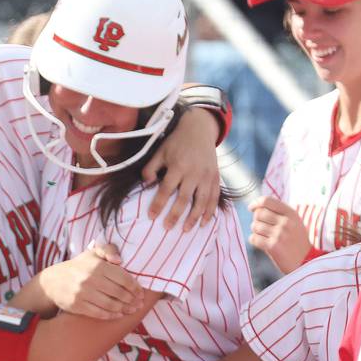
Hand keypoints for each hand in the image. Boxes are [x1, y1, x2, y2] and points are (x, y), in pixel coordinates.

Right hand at [37, 243, 143, 319]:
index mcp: (96, 265)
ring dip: (124, 309)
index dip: (135, 287)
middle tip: (139, 303)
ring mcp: (83, 293)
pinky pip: (99, 313)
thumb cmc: (78, 267)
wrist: (53, 281)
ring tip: (132, 310)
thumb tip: (119, 260)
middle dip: (132, 300)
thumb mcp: (92, 253)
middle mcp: (90, 279)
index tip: (140, 292)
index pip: (123, 278)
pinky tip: (118, 314)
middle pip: (119, 293)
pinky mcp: (78, 306)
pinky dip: (112, 315)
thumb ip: (108, 250)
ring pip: (111, 304)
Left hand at [142, 106, 219, 231]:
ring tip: (186, 230)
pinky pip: (214, 198)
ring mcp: (207, 176)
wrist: (199, 130)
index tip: (151, 217)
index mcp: (178, 166)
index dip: (158, 204)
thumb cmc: (176, 143)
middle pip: (184, 199)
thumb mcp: (160, 152)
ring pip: (201, 201)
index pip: (166, 189)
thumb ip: (151, 168)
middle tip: (167, 228)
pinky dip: (210, 211)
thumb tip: (145, 184)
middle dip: (175, 215)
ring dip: (194, 217)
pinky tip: (204, 222)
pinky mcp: (215, 177)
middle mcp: (194, 172)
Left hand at [248, 196, 311, 273]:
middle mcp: (286, 222)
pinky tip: (262, 244)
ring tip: (265, 237)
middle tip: (262, 228)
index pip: (267, 201)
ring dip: (256, 231)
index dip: (256, 203)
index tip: (251, 208)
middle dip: (256, 220)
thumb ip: (279, 213)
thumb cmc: (297, 241)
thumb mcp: (294, 222)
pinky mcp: (273, 246)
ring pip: (255, 226)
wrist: (306, 262)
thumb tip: (256, 206)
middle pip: (258, 213)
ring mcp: (279, 234)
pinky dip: (255, 241)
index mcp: (291, 213)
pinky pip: (253, 238)